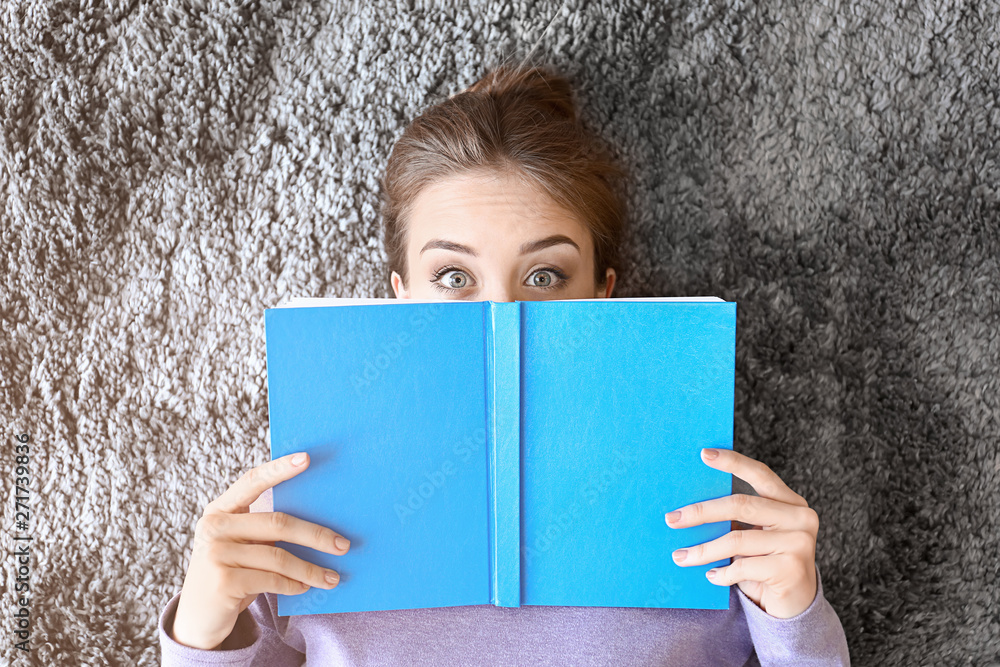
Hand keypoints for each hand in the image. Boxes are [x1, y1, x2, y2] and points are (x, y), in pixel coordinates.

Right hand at [171, 452, 350, 649]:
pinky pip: (272, 580)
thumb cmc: (231, 573)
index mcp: (219, 510)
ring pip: (279, 557)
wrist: (198, 619)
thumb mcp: (241, 545)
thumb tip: (320, 521)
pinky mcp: (223, 582)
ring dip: (311, 569)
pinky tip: (306, 587)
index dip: (279, 469)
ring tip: (332, 577)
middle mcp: (214, 527)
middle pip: (278, 523)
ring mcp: (216, 554)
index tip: (306, 458)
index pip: (252, 481)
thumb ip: (264, 529)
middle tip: (343, 545)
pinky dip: (295, 584)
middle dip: (316, 535)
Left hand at [665, 448, 818, 618]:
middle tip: (672, 519)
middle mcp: (801, 517)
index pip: (760, 474)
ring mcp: (799, 543)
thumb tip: (688, 506)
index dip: (732, 462)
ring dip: (703, 550)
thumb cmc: (766, 565)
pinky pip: (743, 567)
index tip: (704, 454)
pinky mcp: (791, 569)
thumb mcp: (754, 536)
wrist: (795, 607)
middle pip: (741, 505)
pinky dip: (722, 573)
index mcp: (791, 502)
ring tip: (680, 557)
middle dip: (701, 512)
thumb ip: (736, 518)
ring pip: (737, 540)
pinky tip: (711, 576)